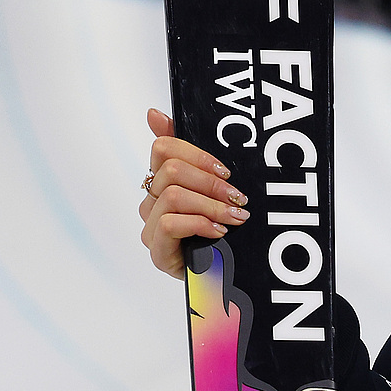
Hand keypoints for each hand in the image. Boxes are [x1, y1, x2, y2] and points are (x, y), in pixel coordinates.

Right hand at [138, 107, 248, 278]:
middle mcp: (151, 203)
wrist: (230, 276)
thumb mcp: (216, 189)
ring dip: (211, 205)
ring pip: (172, 196)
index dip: (196, 154)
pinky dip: (200, 224)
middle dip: (211, 182)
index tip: (225, 170)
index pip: (163, 148)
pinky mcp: (158, 252)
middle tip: (238, 197)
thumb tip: (153, 114)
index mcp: (163, 182)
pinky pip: (171, 223)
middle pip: (170, 171)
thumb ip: (193, 154)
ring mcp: (151, 228)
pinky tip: (219, 232)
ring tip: (234, 217)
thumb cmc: (224, 230)